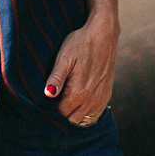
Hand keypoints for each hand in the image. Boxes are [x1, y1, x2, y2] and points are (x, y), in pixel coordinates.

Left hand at [43, 11, 118, 125]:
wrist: (103, 35)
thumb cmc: (80, 44)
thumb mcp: (64, 58)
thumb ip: (56, 78)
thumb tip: (47, 94)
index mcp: (79, 92)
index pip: (61, 112)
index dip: (54, 104)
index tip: (53, 91)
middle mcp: (92, 100)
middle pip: (72, 119)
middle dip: (64, 110)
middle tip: (60, 92)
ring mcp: (101, 100)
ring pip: (83, 120)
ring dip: (75, 112)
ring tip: (69, 95)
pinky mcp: (106, 96)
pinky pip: (94, 116)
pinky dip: (86, 112)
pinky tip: (80, 99)